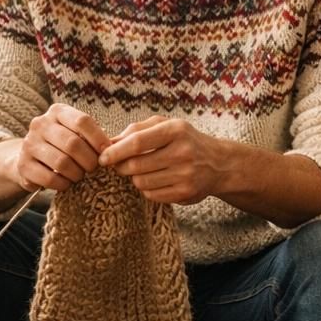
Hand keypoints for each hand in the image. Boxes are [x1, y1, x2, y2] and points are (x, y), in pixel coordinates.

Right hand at [14, 103, 109, 193]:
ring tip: (80, 176)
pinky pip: (49, 178)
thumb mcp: (75, 132)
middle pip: (73, 143)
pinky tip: (67, 183)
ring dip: (77, 174)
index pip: (82, 121)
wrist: (30, 158)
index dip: (98, 138)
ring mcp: (29, 144)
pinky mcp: (23, 165)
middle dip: (89, 160)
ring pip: (62, 162)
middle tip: (94, 169)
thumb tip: (112, 147)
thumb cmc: (62, 145)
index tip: (107, 152)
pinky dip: (63, 184)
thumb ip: (92, 136)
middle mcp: (40, 124)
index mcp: (57, 111)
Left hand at [98, 116, 227, 204]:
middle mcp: (183, 152)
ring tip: (142, 171)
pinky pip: (152, 195)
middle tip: (120, 165)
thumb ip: (136, 130)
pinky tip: (155, 180)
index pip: (137, 143)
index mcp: (176, 130)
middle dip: (121, 167)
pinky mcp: (186, 193)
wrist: (218, 163)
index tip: (102, 158)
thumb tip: (108, 143)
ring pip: (141, 182)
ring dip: (134, 178)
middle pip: (135, 166)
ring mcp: (186, 175)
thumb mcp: (165, 125)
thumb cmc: (184, 140)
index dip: (115, 152)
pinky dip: (147, 189)